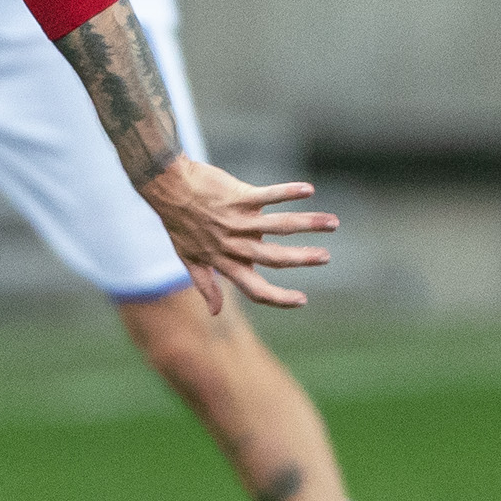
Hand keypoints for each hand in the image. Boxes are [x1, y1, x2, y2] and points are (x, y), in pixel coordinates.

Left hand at [133, 156, 338, 312]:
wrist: (167, 187)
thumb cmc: (178, 224)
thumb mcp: (188, 259)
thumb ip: (206, 285)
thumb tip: (215, 313)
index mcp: (224, 261)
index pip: (254, 289)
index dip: (278, 299)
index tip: (301, 301)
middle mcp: (233, 244)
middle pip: (274, 258)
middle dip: (303, 259)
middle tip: (327, 258)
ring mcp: (236, 220)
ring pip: (278, 226)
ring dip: (308, 224)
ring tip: (333, 223)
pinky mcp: (238, 196)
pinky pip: (268, 195)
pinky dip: (289, 193)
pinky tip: (309, 190)